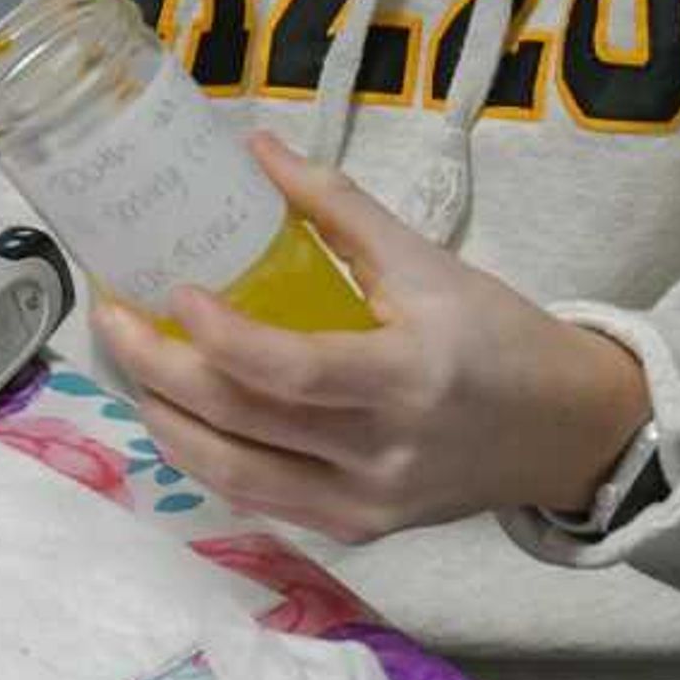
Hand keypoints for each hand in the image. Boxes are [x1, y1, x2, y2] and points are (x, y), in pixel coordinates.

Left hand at [96, 135, 651, 545]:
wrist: (566, 432)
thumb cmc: (498, 335)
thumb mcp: (429, 262)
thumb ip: (338, 209)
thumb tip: (256, 150)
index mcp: (410, 376)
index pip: (294, 372)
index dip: (223, 338)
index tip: (174, 292)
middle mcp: (383, 452)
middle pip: (246, 423)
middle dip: (162, 371)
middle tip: (113, 318)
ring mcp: (366, 503)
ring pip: (236, 475)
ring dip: (168, 421)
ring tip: (131, 367)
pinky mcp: (356, 529)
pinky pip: (260, 499)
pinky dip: (208, 458)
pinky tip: (178, 416)